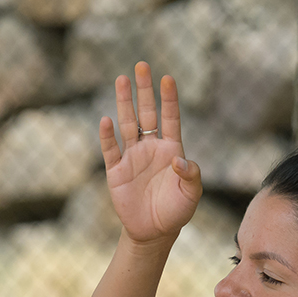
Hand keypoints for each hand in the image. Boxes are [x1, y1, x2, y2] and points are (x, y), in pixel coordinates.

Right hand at [101, 61, 201, 244]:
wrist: (153, 231)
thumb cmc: (176, 211)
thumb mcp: (191, 194)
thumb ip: (191, 175)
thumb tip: (179, 160)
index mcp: (171, 149)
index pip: (170, 118)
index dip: (168, 99)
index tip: (167, 78)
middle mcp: (150, 148)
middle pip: (146, 113)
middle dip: (144, 90)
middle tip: (142, 65)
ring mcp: (132, 157)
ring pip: (127, 124)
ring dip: (124, 103)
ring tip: (122, 79)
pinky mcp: (116, 171)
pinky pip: (111, 150)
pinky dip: (107, 136)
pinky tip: (106, 119)